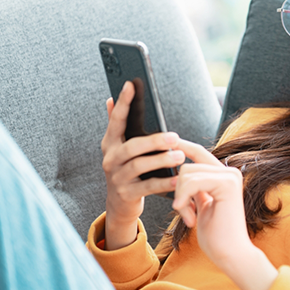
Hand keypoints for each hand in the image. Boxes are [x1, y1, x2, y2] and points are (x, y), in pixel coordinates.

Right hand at [101, 81, 185, 249]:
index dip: (123, 102)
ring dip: (161, 160)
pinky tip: (178, 179)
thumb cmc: (127, 170)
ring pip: (140, 166)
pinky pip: (148, 187)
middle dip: (154, 140)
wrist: (120, 205)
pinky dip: (164, 183)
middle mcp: (111, 159)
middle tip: (174, 136)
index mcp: (111, 143)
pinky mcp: (127, 194)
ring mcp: (117, 177)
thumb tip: (109, 99)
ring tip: (180, 156)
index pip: (116, 120)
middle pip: (132, 146)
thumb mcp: (120, 148)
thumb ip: (117, 125)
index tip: (131, 84)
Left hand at [172, 140, 277, 289]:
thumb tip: (179, 171)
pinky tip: (190, 217)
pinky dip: (184, 199)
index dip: (181, 147)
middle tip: (184, 211)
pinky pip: (192, 182)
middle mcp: (229, 172)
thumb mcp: (200, 205)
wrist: (230, 254)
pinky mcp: (228, 184)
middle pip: (186, 165)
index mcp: (223, 176)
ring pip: (186, 173)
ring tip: (190, 217)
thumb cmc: (216, 235)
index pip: (198, 153)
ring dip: (180, 198)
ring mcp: (230, 176)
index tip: (165, 141)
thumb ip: (194, 187)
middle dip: (177, 190)